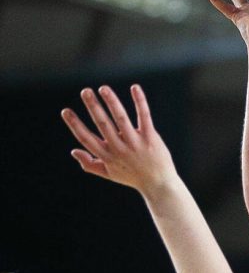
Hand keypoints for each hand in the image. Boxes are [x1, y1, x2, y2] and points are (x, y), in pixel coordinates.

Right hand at [61, 84, 176, 196]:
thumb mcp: (110, 174)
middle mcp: (120, 149)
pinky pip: (144, 116)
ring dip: (112, 102)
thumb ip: (90, 164)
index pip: (87, 139)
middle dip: (93, 107)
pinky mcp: (150, 138)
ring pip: (121, 118)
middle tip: (85, 91)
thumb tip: (73, 151)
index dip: (75, 125)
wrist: (159, 185)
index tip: (65, 111)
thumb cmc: (133, 177)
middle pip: (103, 124)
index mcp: (108, 156)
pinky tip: (134, 88)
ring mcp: (135, 143)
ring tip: (103, 89)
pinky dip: (139, 101)